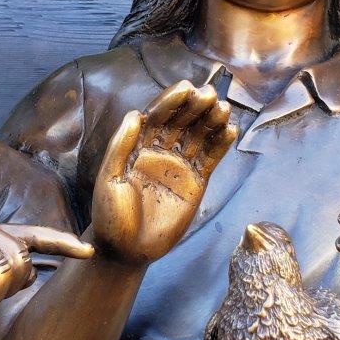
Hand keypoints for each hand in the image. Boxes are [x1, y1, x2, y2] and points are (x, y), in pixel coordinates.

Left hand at [90, 81, 237, 266]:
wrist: (126, 250)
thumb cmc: (110, 216)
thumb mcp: (109, 178)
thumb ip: (121, 147)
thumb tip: (136, 113)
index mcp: (137, 146)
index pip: (157, 116)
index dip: (171, 101)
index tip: (186, 88)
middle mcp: (160, 151)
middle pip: (181, 121)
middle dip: (194, 106)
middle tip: (209, 94)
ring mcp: (179, 166)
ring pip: (198, 136)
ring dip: (211, 120)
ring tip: (223, 108)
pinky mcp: (195, 182)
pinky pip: (210, 159)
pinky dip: (221, 145)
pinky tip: (230, 130)